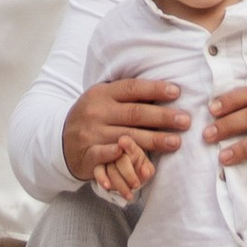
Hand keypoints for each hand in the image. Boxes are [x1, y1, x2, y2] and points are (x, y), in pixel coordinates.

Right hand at [63, 73, 189, 185]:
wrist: (60, 140)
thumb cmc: (93, 117)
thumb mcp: (103, 99)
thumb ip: (127, 96)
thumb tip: (165, 90)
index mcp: (102, 94)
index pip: (132, 89)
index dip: (155, 89)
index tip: (177, 92)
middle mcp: (97, 112)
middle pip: (134, 114)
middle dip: (162, 117)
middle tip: (185, 121)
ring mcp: (92, 134)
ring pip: (127, 136)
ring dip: (154, 140)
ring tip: (176, 142)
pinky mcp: (88, 154)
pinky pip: (106, 155)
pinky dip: (121, 155)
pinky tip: (139, 158)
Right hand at [90, 133, 154, 200]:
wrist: (125, 174)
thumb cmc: (137, 168)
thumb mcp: (145, 168)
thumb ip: (147, 169)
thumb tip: (145, 172)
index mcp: (130, 145)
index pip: (128, 142)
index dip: (126, 143)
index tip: (122, 142)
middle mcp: (116, 148)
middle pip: (120, 159)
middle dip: (129, 174)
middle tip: (136, 185)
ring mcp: (105, 157)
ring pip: (110, 168)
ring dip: (119, 183)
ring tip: (129, 195)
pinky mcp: (98, 167)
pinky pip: (98, 172)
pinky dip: (102, 179)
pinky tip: (107, 186)